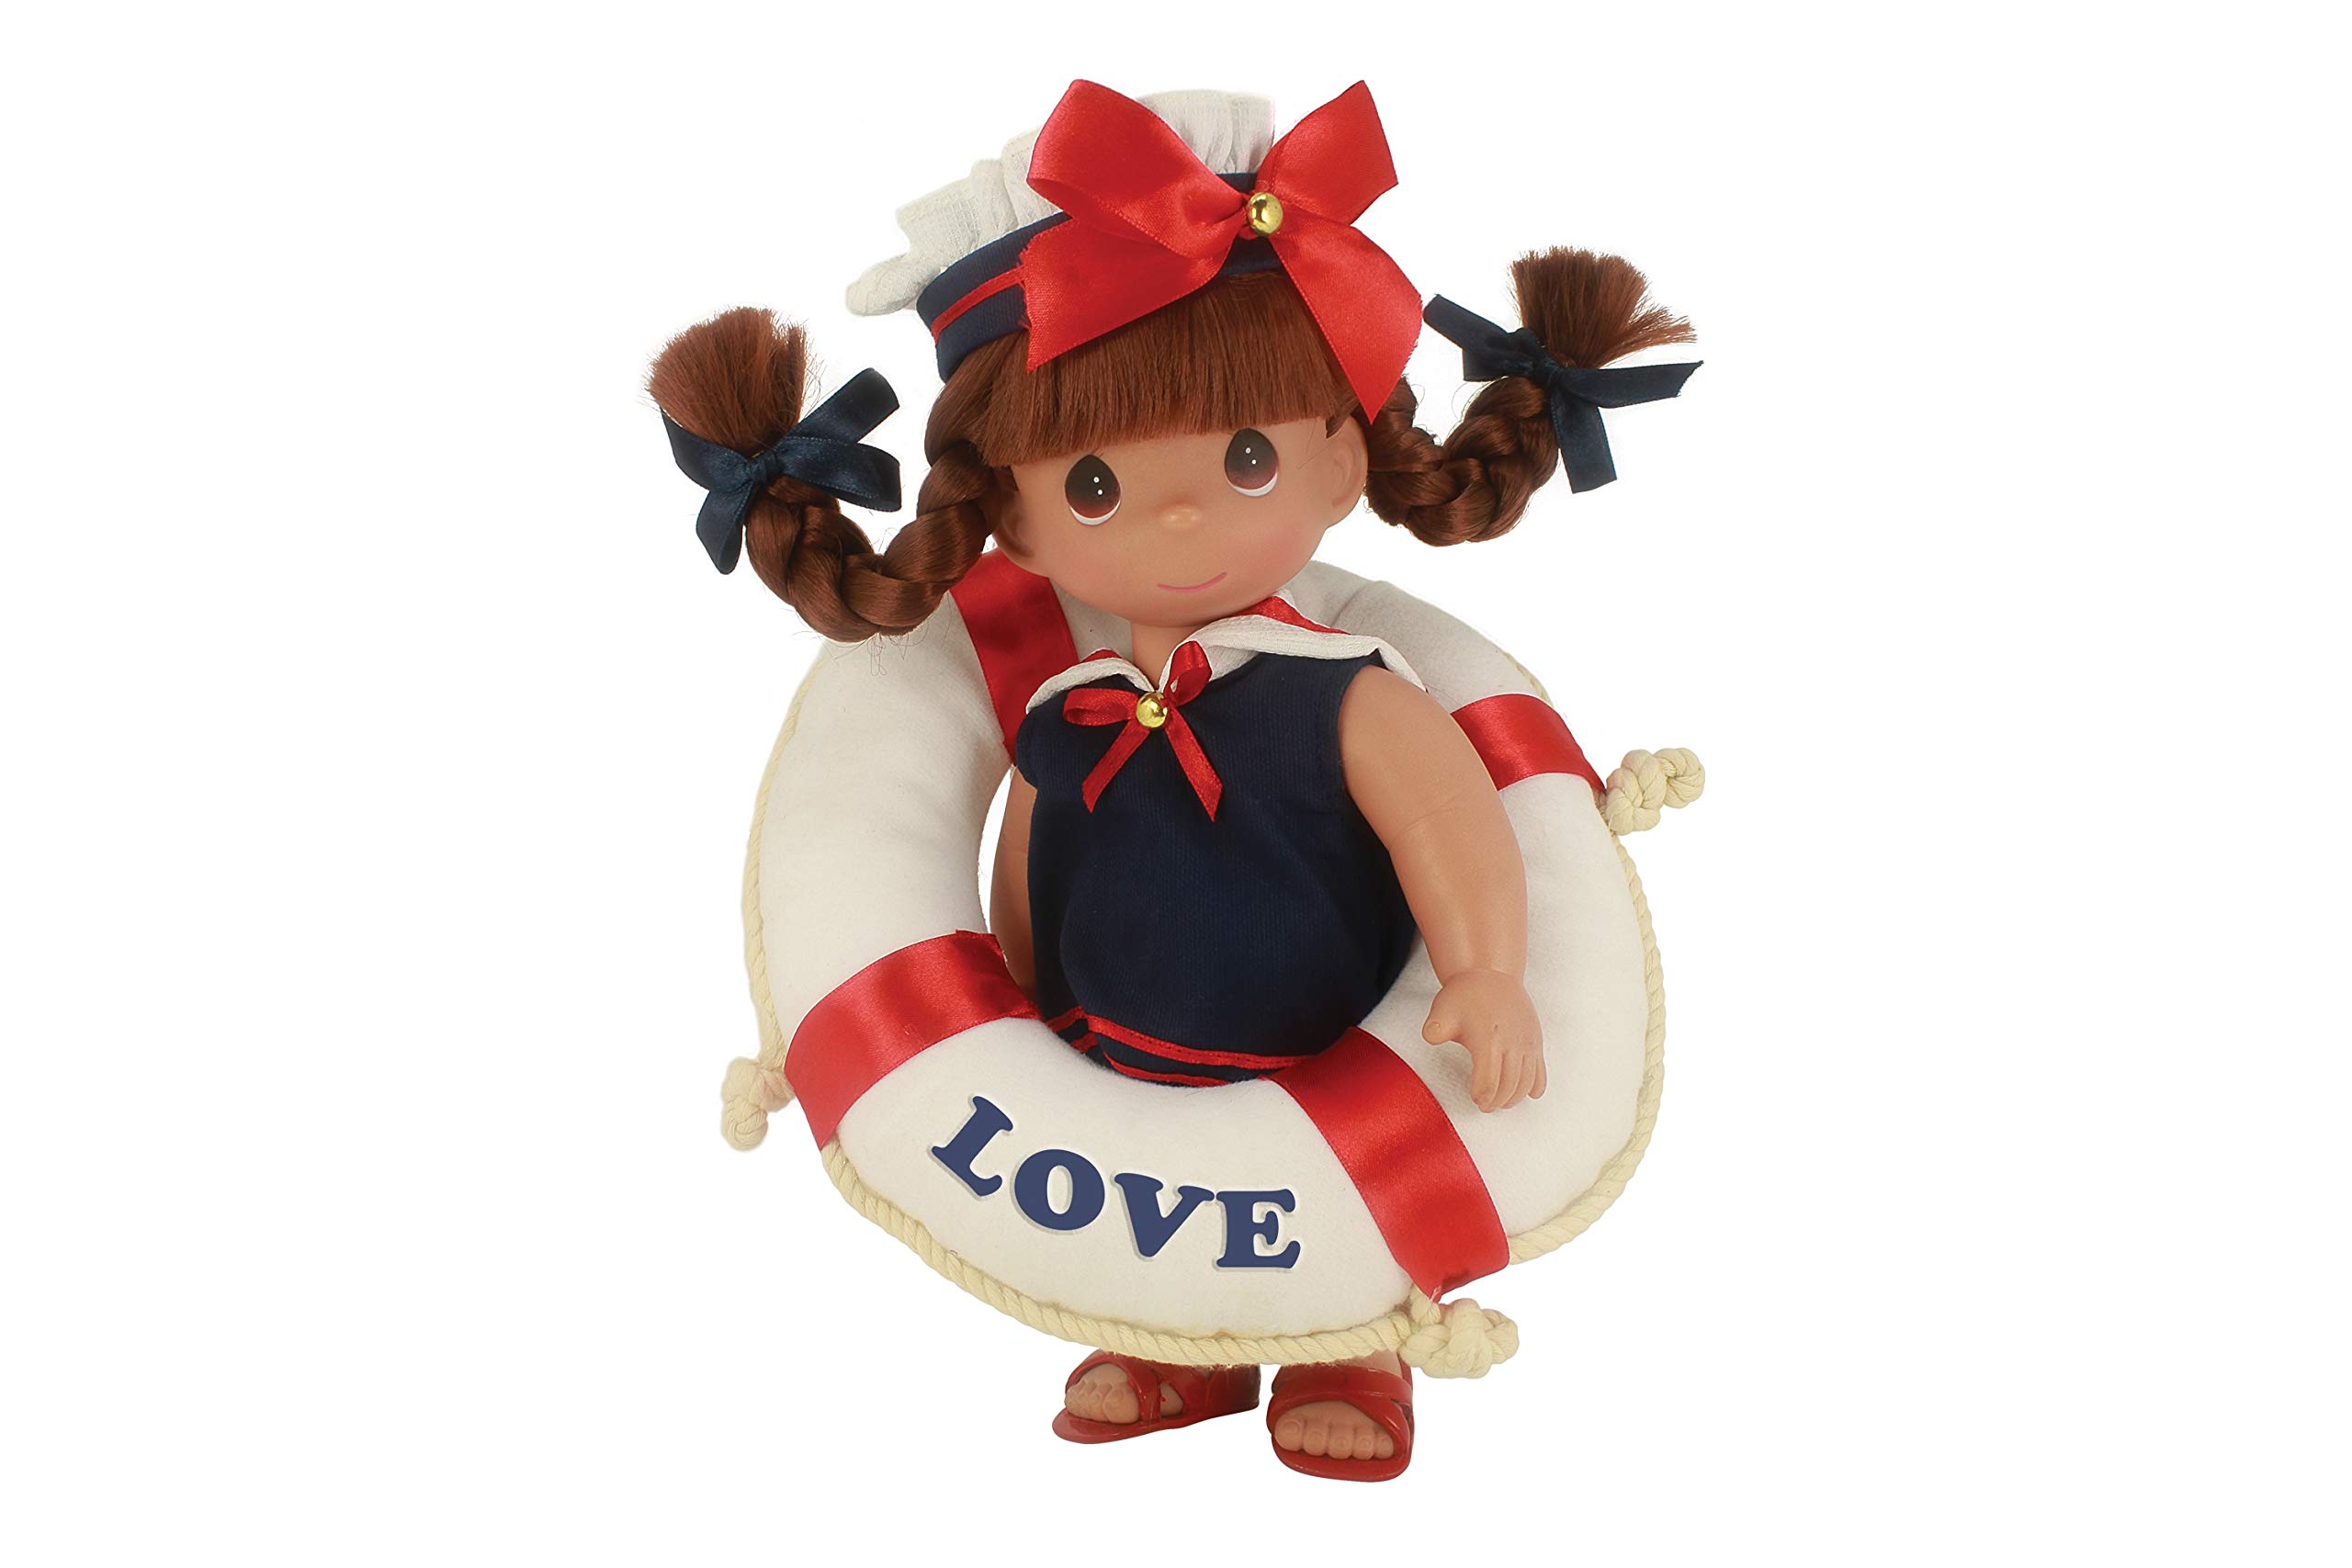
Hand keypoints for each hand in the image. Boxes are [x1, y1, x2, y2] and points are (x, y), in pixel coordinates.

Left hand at [1421, 969, 1545, 1111]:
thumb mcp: (1443, 1009)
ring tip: (1501, 1101)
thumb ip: (1436, 1027)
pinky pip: (1540, 1073)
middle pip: (1508, 1087)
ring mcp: (1527, 1043)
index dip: (1482, 1097)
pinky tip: (1524, 1092)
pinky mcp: (1536, 1041)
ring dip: (1514, 1098)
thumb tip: (1431, 1036)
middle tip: (1485, 1105)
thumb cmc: (1464, 996)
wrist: (1491, 975)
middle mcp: (1512, 1042)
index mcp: (1488, 1038)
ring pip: (1526, 1083)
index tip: (1474, 1098)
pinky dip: (1534, 1087)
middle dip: (1496, 1102)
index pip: (1489, 1082)